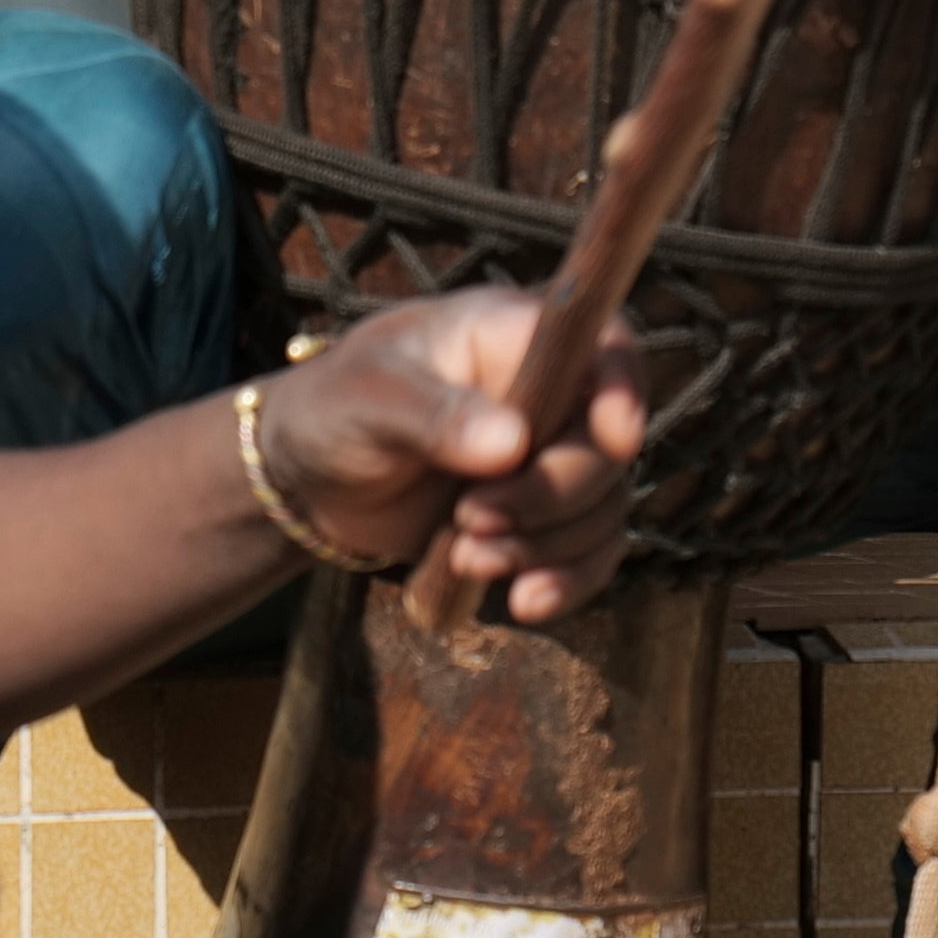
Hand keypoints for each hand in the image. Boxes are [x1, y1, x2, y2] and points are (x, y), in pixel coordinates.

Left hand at [255, 285, 649, 622]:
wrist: (312, 476)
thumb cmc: (335, 407)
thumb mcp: (366, 399)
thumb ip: (433, 413)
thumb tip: (511, 443)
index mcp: (515, 334)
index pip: (605, 342)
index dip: (624, 387)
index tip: (615, 439)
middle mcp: (551, 392)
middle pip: (607, 445)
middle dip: (551, 495)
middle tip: (470, 519)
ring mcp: (553, 456)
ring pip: (604, 507)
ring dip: (546, 546)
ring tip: (464, 557)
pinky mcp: (544, 517)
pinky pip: (590, 552)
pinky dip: (567, 581)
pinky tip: (523, 603)